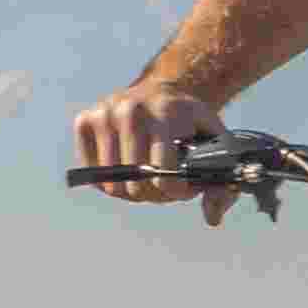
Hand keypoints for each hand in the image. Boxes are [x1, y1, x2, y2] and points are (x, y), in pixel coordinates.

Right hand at [73, 75, 237, 221]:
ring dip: (132, 190)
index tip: (184, 185)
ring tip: (147, 176)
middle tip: (165, 180)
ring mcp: (105, 113)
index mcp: (167, 112)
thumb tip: (212, 218)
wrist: (163, 89)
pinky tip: (126, 167)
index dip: (176, 191)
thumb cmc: (190, 123)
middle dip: (154, 192)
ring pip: (112, 183)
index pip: (163, 175)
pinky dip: (110, 180)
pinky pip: (93, 174)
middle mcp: (131, 109)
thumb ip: (221, 182)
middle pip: (136, 184)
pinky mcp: (85, 120)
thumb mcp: (216, 143)